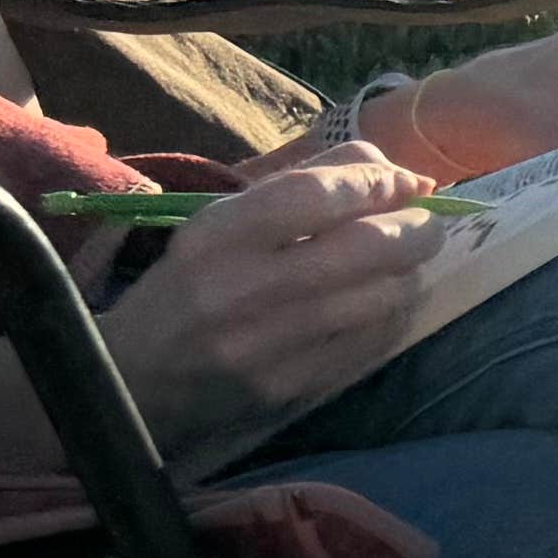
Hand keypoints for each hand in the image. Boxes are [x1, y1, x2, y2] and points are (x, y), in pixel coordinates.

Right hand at [102, 146, 450, 453]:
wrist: (131, 380)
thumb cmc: (189, 285)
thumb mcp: (222, 222)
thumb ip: (304, 183)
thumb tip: (392, 168)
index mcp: (217, 236)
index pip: (317, 195)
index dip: (377, 182)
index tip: (407, 181)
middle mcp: (241, 289)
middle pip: (367, 246)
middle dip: (417, 226)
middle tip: (425, 221)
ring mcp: (268, 346)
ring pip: (382, 295)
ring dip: (410, 272)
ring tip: (403, 261)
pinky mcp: (289, 388)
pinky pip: (372, 341)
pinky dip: (392, 313)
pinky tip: (382, 301)